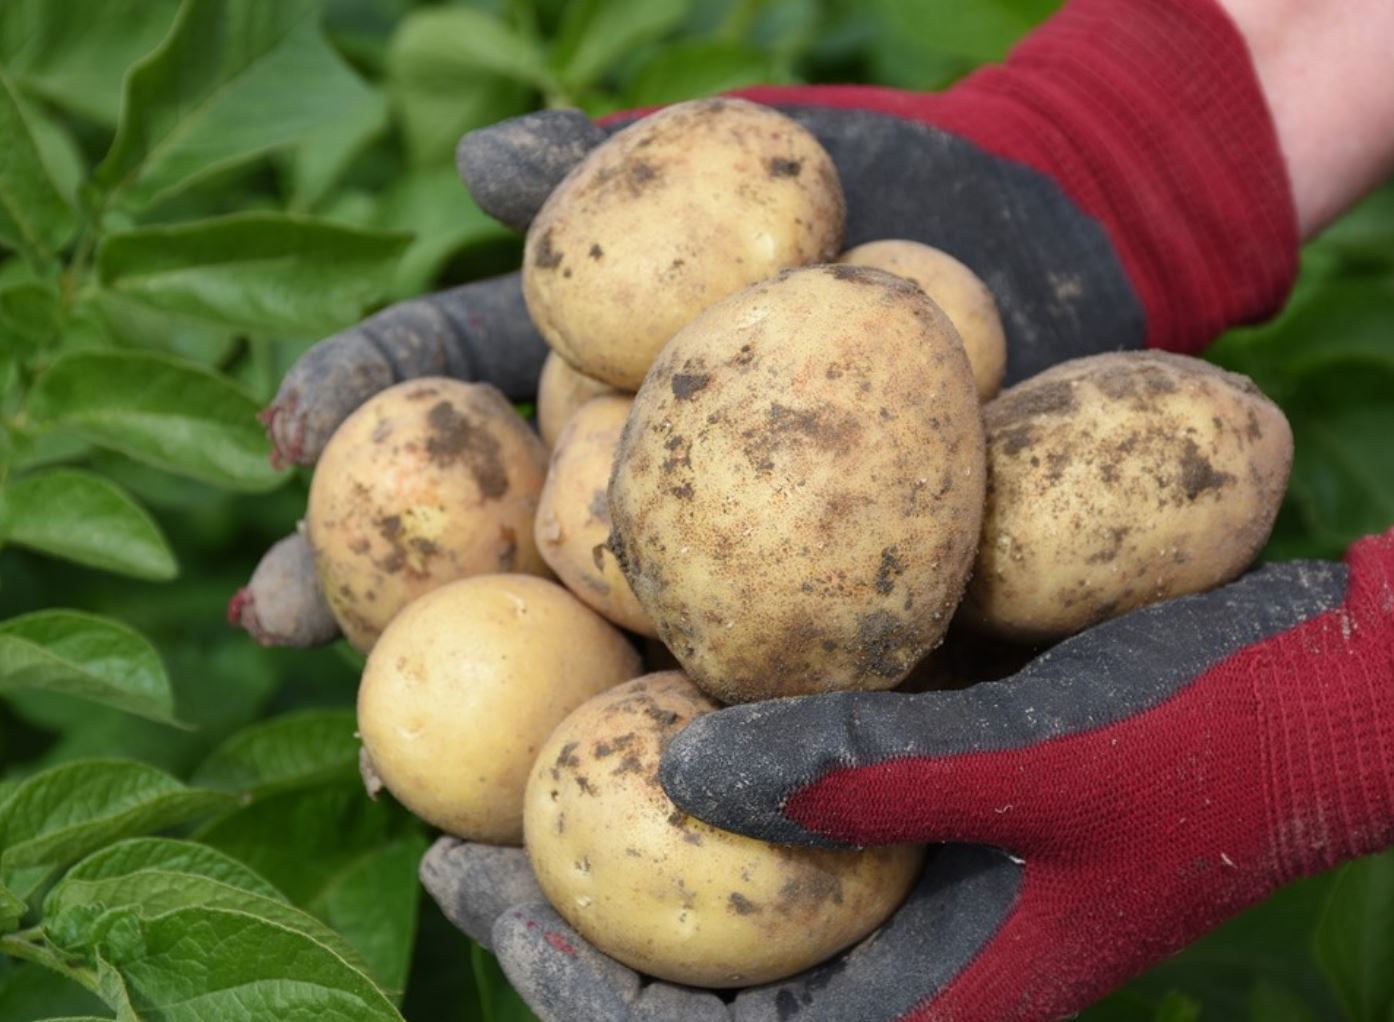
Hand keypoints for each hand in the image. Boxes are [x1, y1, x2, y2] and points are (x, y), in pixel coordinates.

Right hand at [233, 0, 1301, 644]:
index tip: (279, 434)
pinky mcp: (807, 610)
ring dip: (470, 678)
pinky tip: (595, 774)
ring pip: (572, 622)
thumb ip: (617, 167)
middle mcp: (627, 466)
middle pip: (473, 519)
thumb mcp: (756, 159)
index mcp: (593, 364)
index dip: (361, 400)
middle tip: (274, 623)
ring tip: (377, 736)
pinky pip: (724, 666)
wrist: (1057, 253)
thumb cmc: (895, 189)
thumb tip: (476, 162)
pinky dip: (657, 719)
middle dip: (367, 571)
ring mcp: (708, 550)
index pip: (450, 380)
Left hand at [423, 530, 1393, 1021]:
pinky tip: (650, 700)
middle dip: (570, 909)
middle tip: (454, 830)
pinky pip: (791, 813)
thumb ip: (861, 772)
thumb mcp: (1038, 751)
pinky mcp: (928, 810)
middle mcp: (908, 954)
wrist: (1320, 699)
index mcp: (932, 1000)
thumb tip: (672, 766)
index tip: (475, 892)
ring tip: (515, 775)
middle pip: (695, 970)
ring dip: (621, 842)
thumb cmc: (1206, 737)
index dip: (580, 987)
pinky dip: (708, 774)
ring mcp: (915, 883)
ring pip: (729, 892)